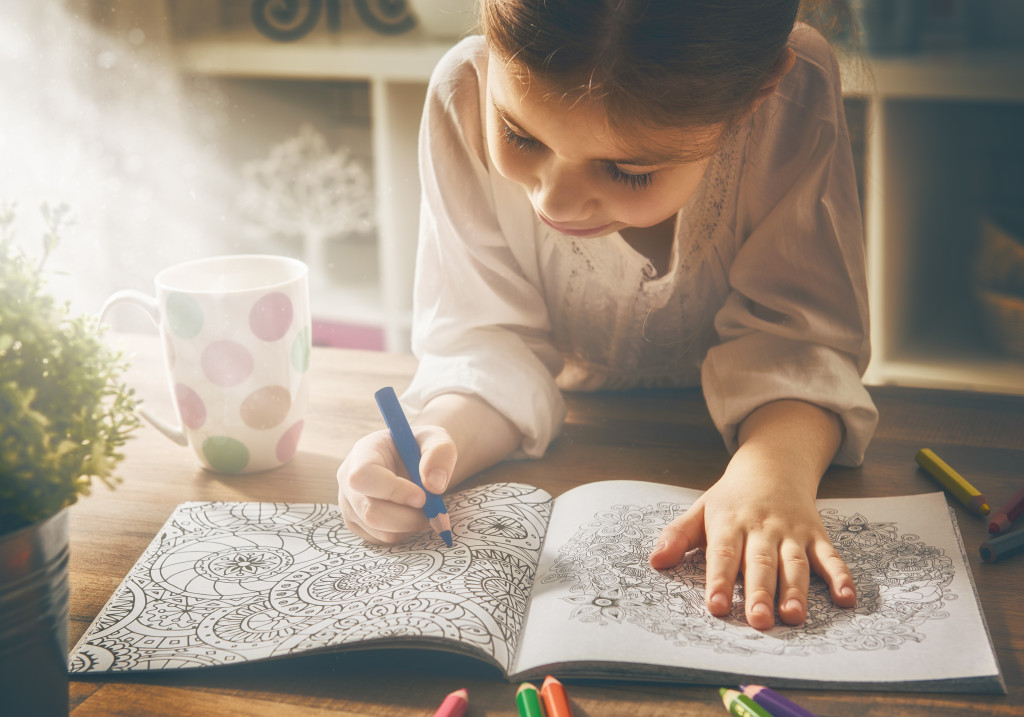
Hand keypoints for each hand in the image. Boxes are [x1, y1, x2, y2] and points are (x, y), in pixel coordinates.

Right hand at [336, 425, 456, 543]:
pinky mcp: (358, 524)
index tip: (422, 496)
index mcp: (363, 453)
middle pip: (370, 512)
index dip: (393, 491)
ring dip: (410, 525)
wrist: (413, 460)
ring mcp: (350, 505)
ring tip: (424, 507)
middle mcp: (349, 481)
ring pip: (379, 530)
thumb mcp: (436, 439)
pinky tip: (411, 513)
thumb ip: (439, 454)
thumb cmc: (421, 447)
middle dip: (408, 516)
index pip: (363, 476)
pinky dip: (404, 532)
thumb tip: (435, 485)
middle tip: (432, 507)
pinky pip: (382, 539)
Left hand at [649, 469, 855, 629]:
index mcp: (730, 523)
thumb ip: (678, 536)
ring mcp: (792, 532)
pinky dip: (840, 576)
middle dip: (760, 593)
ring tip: (793, 616)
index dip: (720, 580)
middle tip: (758, 621)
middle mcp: (762, 528)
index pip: (723, 554)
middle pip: (761, 563)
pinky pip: (830, 556)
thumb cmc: (732, 498)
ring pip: (795, 563)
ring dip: (796, 590)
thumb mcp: (701, 510)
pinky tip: (846, 599)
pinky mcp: (816, 535)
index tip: (717, 606)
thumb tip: (654, 561)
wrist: (773, 464)